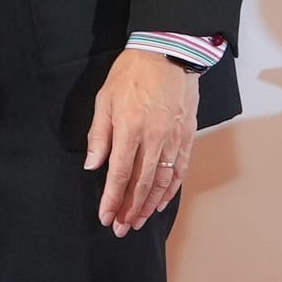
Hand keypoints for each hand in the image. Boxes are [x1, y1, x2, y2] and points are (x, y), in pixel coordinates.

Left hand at [83, 43, 203, 234]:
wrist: (168, 52)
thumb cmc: (131, 74)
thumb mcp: (104, 99)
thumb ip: (99, 135)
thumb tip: (93, 165)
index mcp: (129, 129)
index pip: (118, 174)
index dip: (111, 199)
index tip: (106, 217)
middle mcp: (154, 138)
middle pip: (141, 184)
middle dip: (129, 209)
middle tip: (121, 229)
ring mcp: (174, 139)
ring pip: (162, 182)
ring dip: (149, 205)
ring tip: (139, 221)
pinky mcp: (187, 136)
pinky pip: (180, 170)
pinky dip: (171, 190)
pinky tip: (161, 203)